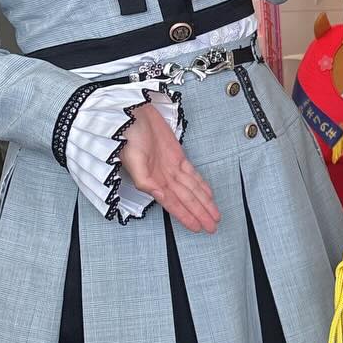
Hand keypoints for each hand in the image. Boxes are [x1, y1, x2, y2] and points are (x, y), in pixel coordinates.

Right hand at [119, 102, 220, 233]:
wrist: (133, 114)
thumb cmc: (128, 136)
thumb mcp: (132, 160)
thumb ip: (143, 180)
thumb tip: (156, 194)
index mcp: (154, 180)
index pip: (174, 203)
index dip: (186, 216)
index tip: (197, 227)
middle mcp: (165, 176)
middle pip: (187, 199)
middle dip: (200, 213)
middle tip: (212, 227)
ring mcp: (172, 167)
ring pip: (192, 189)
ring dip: (203, 202)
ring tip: (214, 215)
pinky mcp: (177, 156)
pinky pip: (192, 174)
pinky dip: (201, 185)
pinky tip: (208, 194)